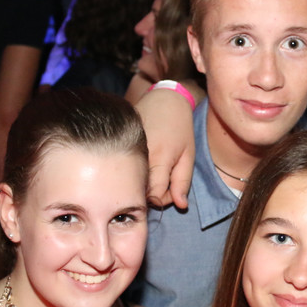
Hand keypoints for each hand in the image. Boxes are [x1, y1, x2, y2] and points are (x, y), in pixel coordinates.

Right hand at [135, 86, 194, 208]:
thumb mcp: (188, 155)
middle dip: (155, 193)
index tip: (171, 191)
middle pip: (141, 192)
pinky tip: (143, 162)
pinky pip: (124, 170)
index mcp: (159, 158)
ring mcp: (126, 151)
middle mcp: (139, 156)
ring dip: (144, 183)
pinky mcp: (118, 147)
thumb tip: (180, 205)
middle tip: (166, 178)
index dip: (164, 200)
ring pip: (131, 181)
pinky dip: (135, 172)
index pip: (154, 197)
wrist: (162, 100)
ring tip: (155, 168)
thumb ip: (183, 182)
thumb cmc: (180, 128)